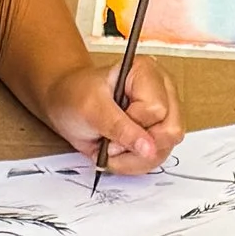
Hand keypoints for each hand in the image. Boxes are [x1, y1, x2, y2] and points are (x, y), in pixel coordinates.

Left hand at [38, 53, 182, 173]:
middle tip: (110, 143)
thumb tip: (149, 148)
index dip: (132, 125)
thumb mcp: (92, 110)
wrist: (66, 104)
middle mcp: (162, 90)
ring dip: (135, 159)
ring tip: (111, 150)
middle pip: (169, 131)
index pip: (157, 110)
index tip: (106, 125)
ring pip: (166, 148)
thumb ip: (121, 128)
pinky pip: (159, 156)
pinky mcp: (159, 132)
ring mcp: (164, 113)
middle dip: (136, 147)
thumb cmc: (75, 96)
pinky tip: (119, 155)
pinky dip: (137, 163)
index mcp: (146, 72)